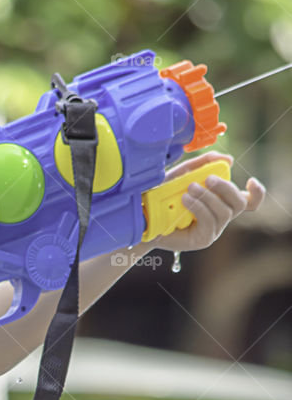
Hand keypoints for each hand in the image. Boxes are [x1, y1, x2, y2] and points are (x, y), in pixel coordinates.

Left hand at [150, 152, 265, 251]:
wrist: (143, 215)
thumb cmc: (163, 195)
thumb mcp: (183, 174)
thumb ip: (204, 163)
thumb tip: (228, 159)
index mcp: (221, 201)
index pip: (249, 202)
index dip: (257, 193)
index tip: (250, 181)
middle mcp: (220, 217)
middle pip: (240, 204)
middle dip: (226, 188)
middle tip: (207, 179)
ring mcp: (213, 230)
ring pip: (225, 212)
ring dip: (208, 198)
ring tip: (189, 190)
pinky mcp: (203, 239)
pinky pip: (210, 222)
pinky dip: (199, 207)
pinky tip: (185, 199)